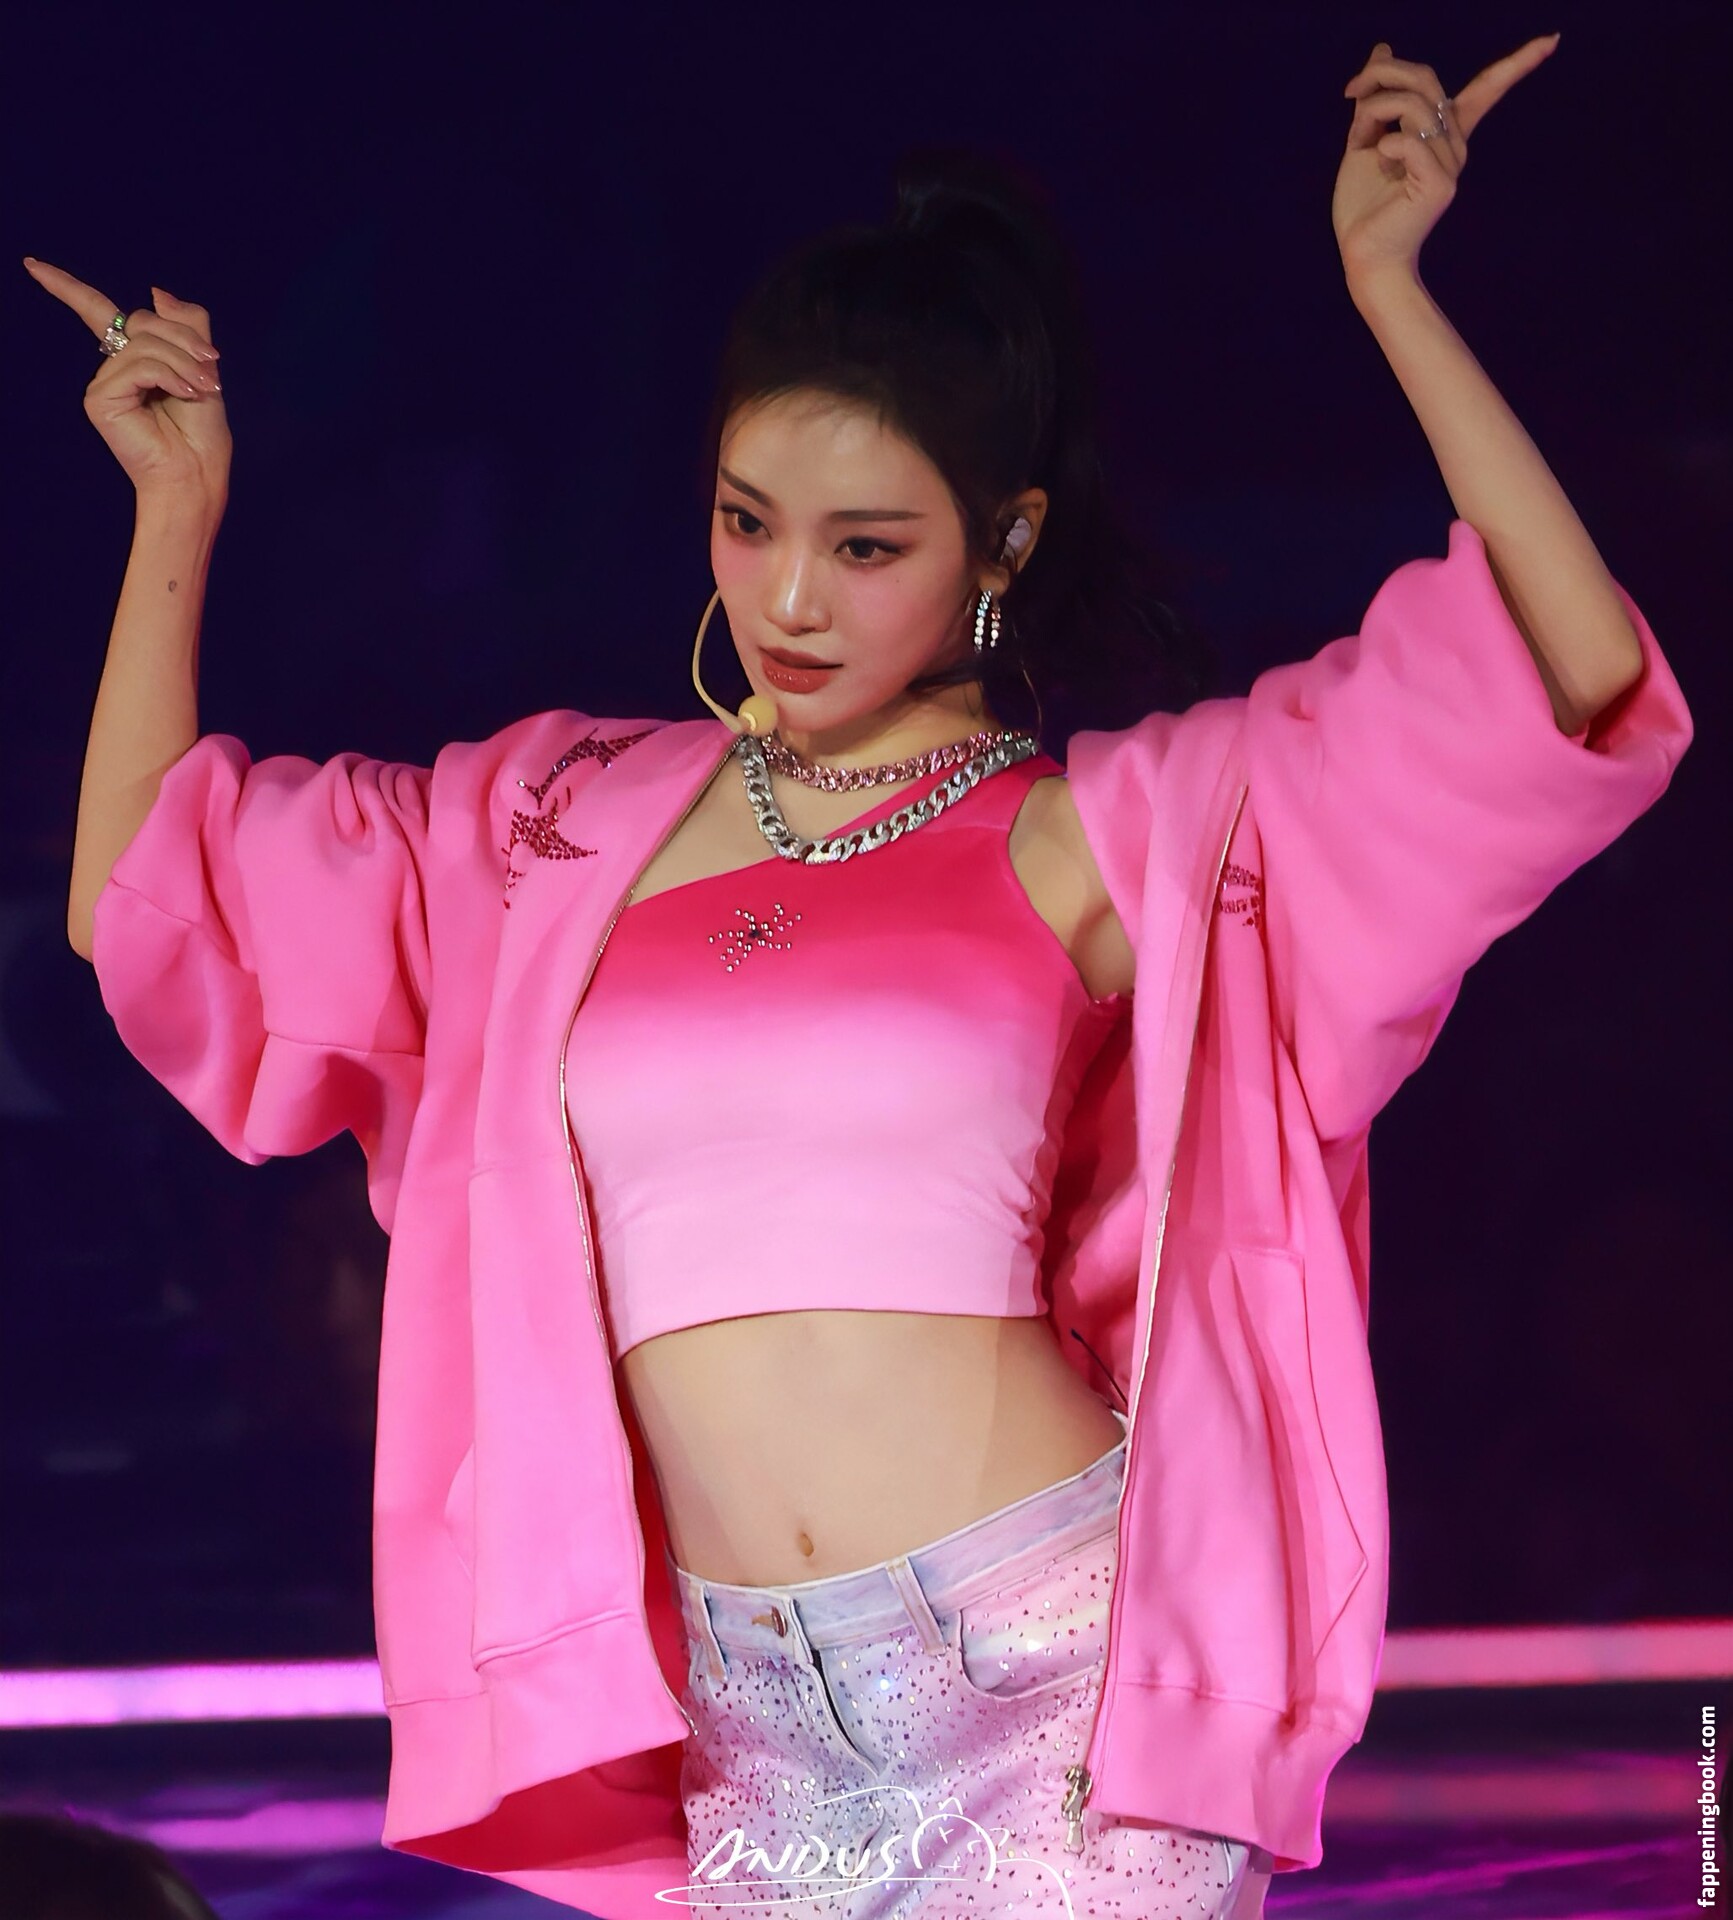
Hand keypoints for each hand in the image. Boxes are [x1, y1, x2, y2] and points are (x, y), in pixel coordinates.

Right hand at [23, 258, 230, 507]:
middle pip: (143, 319)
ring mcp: (103, 382)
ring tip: (202, 389)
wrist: (197, 475)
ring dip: (184, 362)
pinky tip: (186, 393)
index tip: (34, 265)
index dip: (66, 286)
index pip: (96, 311)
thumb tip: (156, 291)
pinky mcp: (100, 398)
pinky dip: (170, 374)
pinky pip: (139, 364)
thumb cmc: (202, 432)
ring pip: (145, 341)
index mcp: (133, 357)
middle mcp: (113, 366)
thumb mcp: (204, 367)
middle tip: (210, 373)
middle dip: (185, 340)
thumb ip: (186, 324)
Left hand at [1332, 34, 1559, 288]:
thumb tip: (1382, 49)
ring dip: (1375, 110)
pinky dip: (1384, 143)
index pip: (1486, 90)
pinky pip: (1410, 140)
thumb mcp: (1365, 139)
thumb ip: (1377, 99)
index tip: (1553, 40)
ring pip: (1415, 105)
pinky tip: (1378, 161)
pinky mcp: (1440, 184)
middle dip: (1384, 74)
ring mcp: (1452, 164)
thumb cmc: (1364, 206)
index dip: (1517, 64)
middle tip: (1351, 92)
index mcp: (1443, 134)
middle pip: (1427, 79)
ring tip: (1359, 140)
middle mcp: (1455, 145)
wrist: (1364, 256)